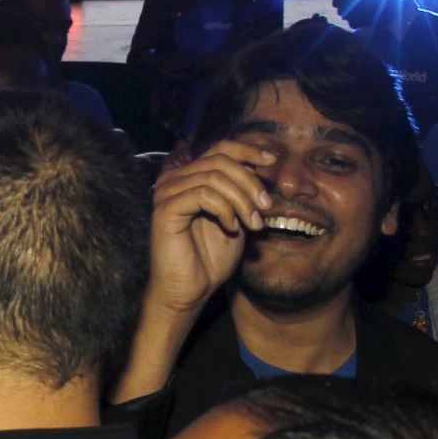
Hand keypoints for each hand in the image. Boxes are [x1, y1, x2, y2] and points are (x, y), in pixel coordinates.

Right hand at [149, 139, 275, 314]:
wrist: (191, 288)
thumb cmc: (211, 257)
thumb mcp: (237, 217)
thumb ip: (243, 193)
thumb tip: (263, 168)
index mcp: (190, 177)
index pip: (219, 149)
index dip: (247, 151)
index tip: (273, 161)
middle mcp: (174, 180)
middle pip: (220, 161)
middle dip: (250, 183)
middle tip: (266, 209)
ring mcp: (167, 193)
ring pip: (214, 177)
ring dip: (242, 200)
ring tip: (253, 224)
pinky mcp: (165, 209)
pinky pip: (202, 195)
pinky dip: (225, 210)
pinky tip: (231, 228)